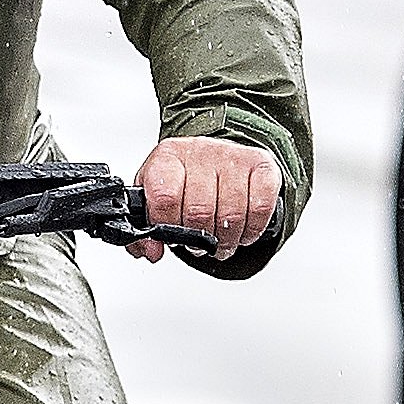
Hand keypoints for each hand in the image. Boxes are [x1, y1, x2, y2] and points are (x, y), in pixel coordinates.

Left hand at [128, 136, 279, 264]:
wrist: (215, 155)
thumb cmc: (184, 180)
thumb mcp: (153, 198)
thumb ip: (143, 229)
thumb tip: (151, 251)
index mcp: (168, 157)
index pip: (165, 197)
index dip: (168, 226)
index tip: (171, 236)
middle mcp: (200, 151)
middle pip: (200, 211)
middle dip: (199, 240)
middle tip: (198, 245)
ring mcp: (232, 156)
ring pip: (232, 214)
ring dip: (226, 241)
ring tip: (221, 243)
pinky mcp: (260, 164)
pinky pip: (261, 207)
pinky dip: (252, 229)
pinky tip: (242, 231)